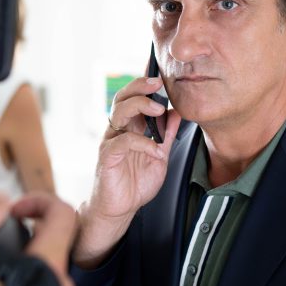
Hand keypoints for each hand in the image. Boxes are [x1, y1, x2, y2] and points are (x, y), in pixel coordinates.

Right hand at [74, 77, 181, 267]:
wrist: (121, 209)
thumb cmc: (136, 182)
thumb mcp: (159, 156)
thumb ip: (167, 136)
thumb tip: (177, 113)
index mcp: (130, 127)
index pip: (134, 98)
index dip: (144, 85)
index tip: (161, 75)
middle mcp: (118, 130)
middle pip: (123, 97)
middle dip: (140, 86)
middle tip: (157, 83)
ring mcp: (111, 141)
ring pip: (119, 112)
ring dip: (139, 106)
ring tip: (158, 109)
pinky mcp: (107, 157)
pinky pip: (122, 142)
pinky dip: (141, 142)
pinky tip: (155, 150)